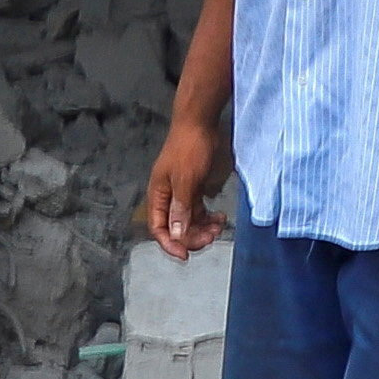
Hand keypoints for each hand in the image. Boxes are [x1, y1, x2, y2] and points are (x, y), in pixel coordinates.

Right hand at [142, 108, 229, 257]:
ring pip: (189, 221)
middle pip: (175, 228)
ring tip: (219, 226)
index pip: (158, 228)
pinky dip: (209, 218)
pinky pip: (199, 211)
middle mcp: (167, 197)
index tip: (185, 255)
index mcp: (158, 195)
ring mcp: (181, 193)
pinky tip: (220, 217)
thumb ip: (180, 208)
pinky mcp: (194, 188)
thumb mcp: (185, 180)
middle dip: (192, 236)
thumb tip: (177, 235)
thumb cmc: (189, 147)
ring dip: (203, 228)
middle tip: (210, 237)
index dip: (170, 244)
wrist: (200, 123)